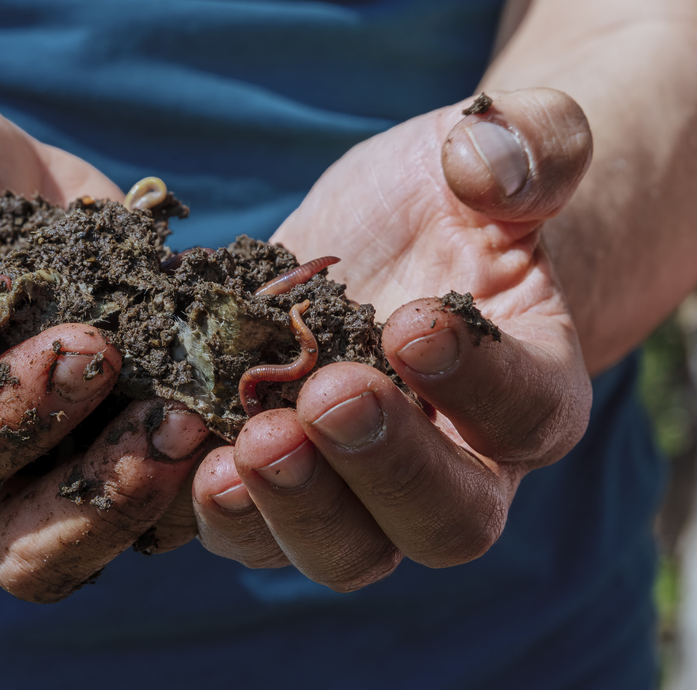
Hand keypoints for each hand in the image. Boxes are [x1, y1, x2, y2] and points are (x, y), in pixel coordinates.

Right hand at [0, 76, 209, 601]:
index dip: (12, 421)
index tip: (86, 347)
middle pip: (32, 540)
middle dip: (108, 494)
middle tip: (178, 422)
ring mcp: (63, 436)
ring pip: (119, 523)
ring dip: (180, 482)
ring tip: (236, 416)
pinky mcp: (130, 400)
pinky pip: (182, 454)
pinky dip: (230, 429)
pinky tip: (274, 376)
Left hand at [189, 89, 594, 589]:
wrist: (390, 233)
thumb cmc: (459, 194)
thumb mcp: (506, 146)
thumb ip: (530, 147)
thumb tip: (487, 166)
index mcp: (532, 387)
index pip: (525, 411)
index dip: (479, 383)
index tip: (414, 324)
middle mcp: (455, 464)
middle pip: (442, 523)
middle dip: (380, 471)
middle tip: (325, 399)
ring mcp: (357, 486)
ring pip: (340, 550)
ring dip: (287, 512)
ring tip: (238, 450)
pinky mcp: (270, 476)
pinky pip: (241, 523)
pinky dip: (199, 503)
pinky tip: (164, 447)